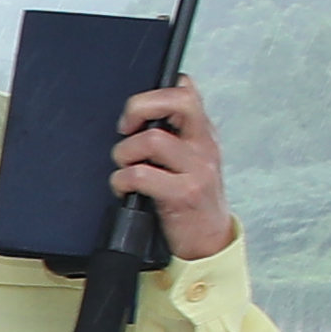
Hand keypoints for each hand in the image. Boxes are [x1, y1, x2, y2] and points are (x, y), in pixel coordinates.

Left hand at [113, 83, 236, 263]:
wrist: (209, 241)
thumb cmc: (190, 198)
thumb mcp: (190, 160)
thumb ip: (174, 135)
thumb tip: (141, 112)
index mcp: (202, 132)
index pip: (186, 90)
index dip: (154, 93)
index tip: (135, 115)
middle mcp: (204, 145)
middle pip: (177, 102)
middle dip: (139, 108)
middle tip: (125, 129)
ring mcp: (197, 169)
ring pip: (152, 140)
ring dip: (124, 153)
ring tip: (123, 167)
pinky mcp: (183, 194)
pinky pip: (141, 175)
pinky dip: (121, 180)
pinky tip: (123, 189)